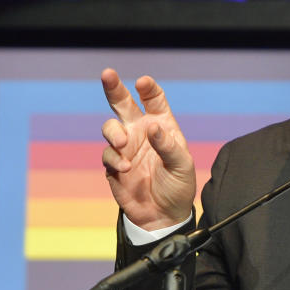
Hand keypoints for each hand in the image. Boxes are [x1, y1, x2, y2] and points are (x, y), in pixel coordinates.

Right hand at [100, 69, 195, 228]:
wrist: (163, 215)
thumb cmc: (178, 187)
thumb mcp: (181, 165)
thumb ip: (168, 145)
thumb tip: (151, 126)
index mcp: (162, 125)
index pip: (153, 99)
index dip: (148, 89)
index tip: (143, 83)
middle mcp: (141, 131)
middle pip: (123, 103)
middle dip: (114, 87)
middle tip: (108, 73)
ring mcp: (126, 147)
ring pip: (110, 126)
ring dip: (114, 131)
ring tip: (123, 142)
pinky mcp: (114, 164)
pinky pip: (108, 153)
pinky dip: (115, 158)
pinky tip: (126, 169)